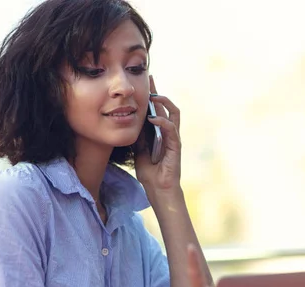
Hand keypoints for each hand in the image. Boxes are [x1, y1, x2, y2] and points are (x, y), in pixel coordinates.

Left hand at [135, 75, 181, 191]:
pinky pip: (171, 129)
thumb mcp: (137, 150)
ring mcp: (173, 138)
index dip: (151, 97)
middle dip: (157, 92)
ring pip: (173, 113)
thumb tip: (129, 120)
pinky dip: (162, 122)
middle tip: (150, 80)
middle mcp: (168, 133)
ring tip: (154, 97)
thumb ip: (137, 136)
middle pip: (166, 107)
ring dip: (164, 103)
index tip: (144, 83)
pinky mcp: (176, 146)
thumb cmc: (150, 172)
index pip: (156, 110)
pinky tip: (153, 119)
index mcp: (159, 133)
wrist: (158, 189)